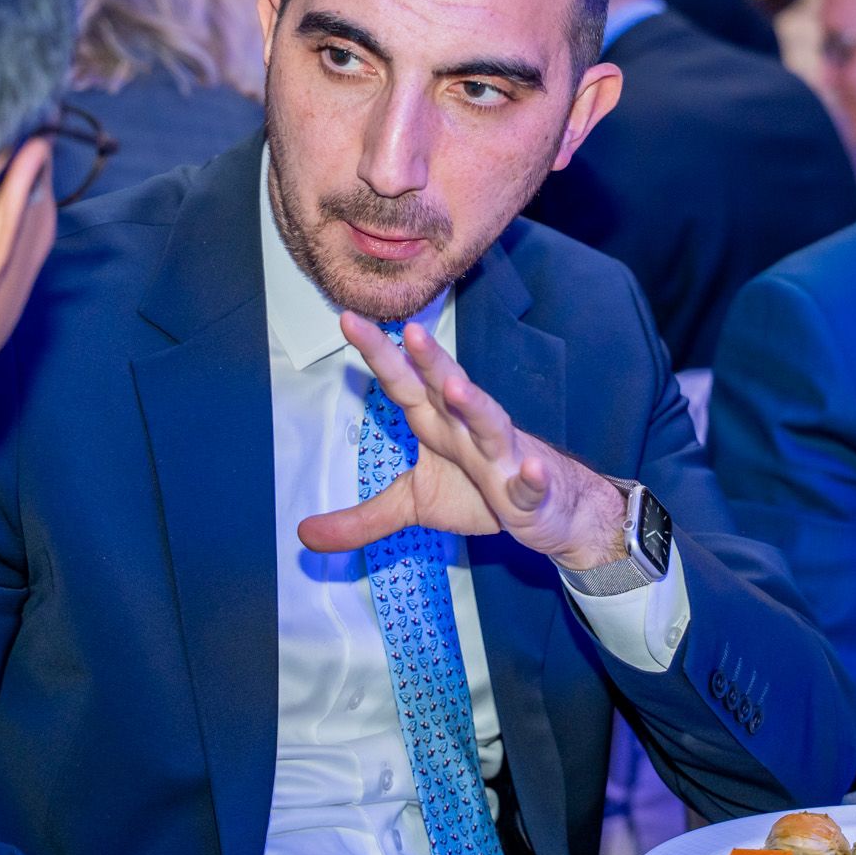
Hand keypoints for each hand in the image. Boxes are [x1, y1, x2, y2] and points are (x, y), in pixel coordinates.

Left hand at [296, 314, 628, 571]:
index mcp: (438, 424)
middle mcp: (469, 431)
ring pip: (491, 425)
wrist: (551, 510)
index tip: (348, 319)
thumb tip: (304, 535)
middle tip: (412, 333)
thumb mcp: (414, 504)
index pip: (404, 383)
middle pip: (448, 390)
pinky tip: (530, 470)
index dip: (379, 354)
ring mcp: (504, 458)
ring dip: (475, 405)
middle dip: (431, 362)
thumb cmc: (481, 492)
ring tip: (455, 388)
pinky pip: (531, 484)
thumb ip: (363, 517)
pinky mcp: (531, 492)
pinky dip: (532, 477)